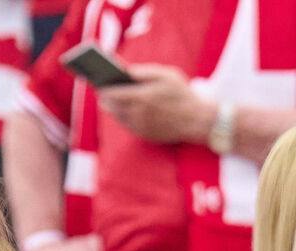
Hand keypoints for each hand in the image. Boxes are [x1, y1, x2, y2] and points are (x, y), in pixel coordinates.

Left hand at [97, 64, 217, 145]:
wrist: (197, 121)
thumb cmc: (182, 93)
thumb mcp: (166, 75)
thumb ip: (143, 72)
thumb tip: (124, 70)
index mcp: (141, 97)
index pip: (112, 93)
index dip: (103, 88)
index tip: (98, 82)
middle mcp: (138, 114)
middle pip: (112, 107)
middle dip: (106, 98)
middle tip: (101, 90)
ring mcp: (140, 127)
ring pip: (118, 117)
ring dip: (113, 108)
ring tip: (109, 100)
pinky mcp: (144, 135)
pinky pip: (128, 125)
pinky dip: (123, 117)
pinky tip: (122, 110)